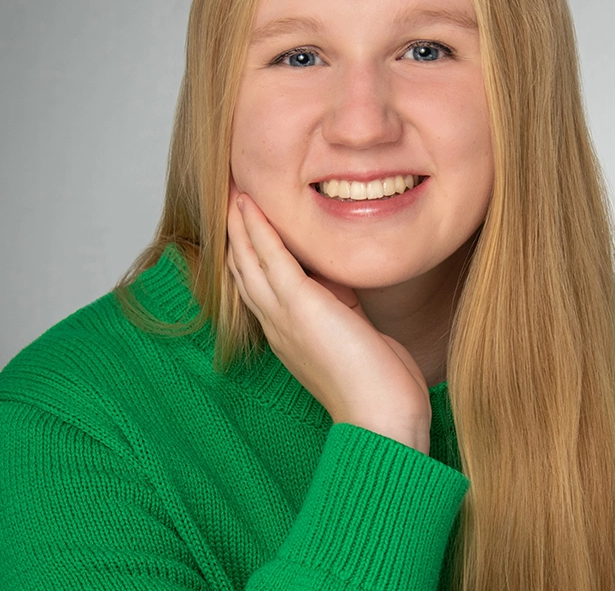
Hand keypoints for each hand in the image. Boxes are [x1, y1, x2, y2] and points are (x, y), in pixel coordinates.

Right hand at [227, 192, 431, 453]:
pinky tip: (249, 206)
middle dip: (238, 235)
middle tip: (233, 200)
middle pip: (245, 271)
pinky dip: (258, 229)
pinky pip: (271, 258)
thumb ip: (343, 309)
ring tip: (235, 193)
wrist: (381, 421)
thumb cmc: (377, 388)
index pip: (260, 287)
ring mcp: (284, 316)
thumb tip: (342, 284)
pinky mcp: (300, 306)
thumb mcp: (356, 336)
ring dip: (241, 224)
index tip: (251, 226)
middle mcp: (277, 325)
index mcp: (289, 334)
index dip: (252, 255)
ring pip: (250, 260)